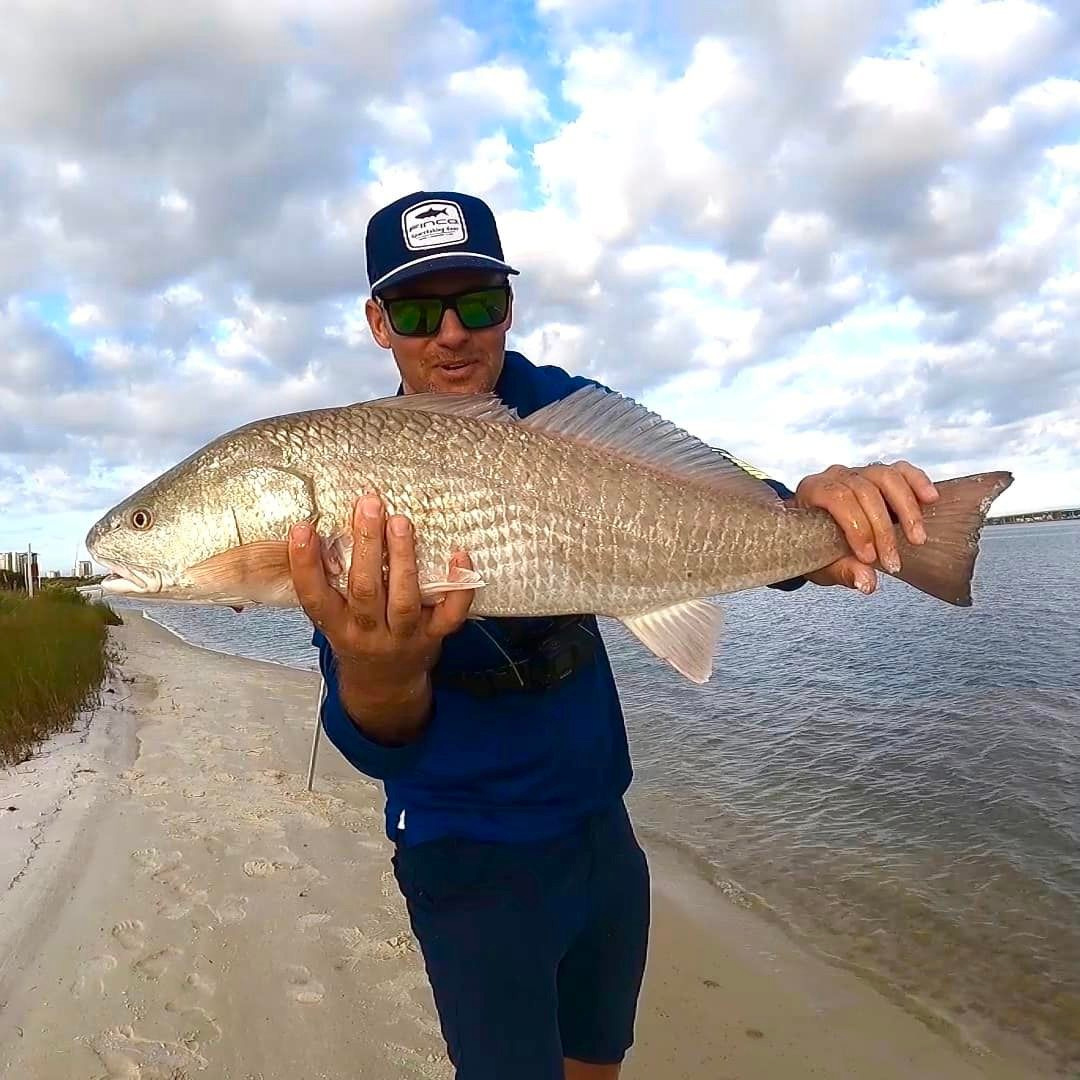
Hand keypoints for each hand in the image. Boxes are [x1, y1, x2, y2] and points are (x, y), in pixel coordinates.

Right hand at [288, 494, 474, 695]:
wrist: (384, 686)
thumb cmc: (357, 640)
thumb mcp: (334, 617)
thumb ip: (330, 582)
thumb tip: (325, 525)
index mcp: (336, 625)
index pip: (314, 595)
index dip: (305, 563)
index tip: (302, 529)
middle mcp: (368, 633)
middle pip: (365, 590)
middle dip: (366, 545)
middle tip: (368, 506)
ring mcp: (403, 636)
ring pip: (404, 599)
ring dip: (403, 558)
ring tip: (400, 522)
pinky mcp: (434, 636)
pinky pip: (450, 614)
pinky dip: (459, 586)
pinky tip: (459, 555)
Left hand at [793, 461, 938, 593]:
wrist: (815, 533)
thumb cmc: (815, 545)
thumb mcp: (823, 563)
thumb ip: (843, 572)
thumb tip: (867, 582)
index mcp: (813, 491)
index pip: (839, 500)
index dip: (858, 528)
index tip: (869, 558)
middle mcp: (835, 476)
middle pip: (865, 491)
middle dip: (883, 530)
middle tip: (893, 561)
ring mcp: (858, 472)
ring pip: (886, 477)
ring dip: (907, 509)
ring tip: (917, 538)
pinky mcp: (880, 474)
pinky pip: (901, 471)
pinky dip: (917, 482)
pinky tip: (930, 499)